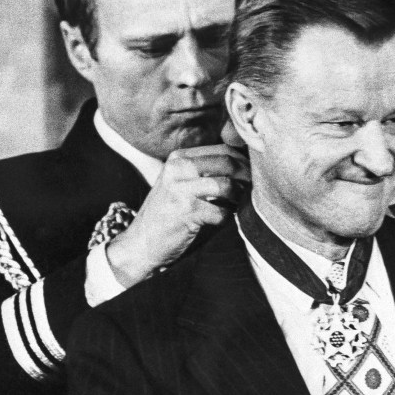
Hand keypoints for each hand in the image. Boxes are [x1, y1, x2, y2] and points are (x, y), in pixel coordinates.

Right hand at [106, 144, 249, 286]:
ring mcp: (180, 189)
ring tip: (237, 206)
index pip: (222, 150)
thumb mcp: (183, 185)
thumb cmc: (169, 216)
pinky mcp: (186, 212)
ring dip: (238, 198)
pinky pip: (221, 212)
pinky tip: (221, 221)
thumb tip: (248, 168)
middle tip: (253, 190)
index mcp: (179, 158)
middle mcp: (178, 168)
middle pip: (227, 163)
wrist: (141, 245)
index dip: (244, 162)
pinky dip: (227, 218)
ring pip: (226, 185)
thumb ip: (208, 173)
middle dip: (247, 177)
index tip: (254, 175)